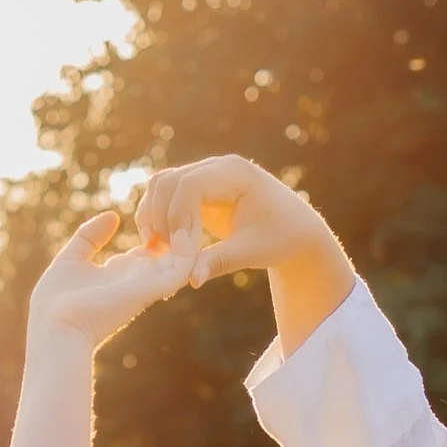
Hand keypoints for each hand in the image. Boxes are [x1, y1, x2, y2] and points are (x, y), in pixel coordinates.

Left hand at [24, 204, 201, 352]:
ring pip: (181, 260)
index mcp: (118, 274)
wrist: (55, 330)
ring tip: (193, 208)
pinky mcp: (150, 289)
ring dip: (189, 236)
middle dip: (180, 230)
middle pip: (169, 253)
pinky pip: (181, 268)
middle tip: (190, 204)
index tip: (164, 207)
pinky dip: (188, 250)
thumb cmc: (55, 303)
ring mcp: (145, 284)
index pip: (147, 251)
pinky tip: (186, 227)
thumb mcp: (71, 259)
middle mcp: (136, 280)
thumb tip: (113, 216)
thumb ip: (89, 237)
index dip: (157, 229)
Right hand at [130, 155, 354, 350]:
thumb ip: (219, 261)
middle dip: (161, 218)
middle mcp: (215, 168)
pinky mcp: (196, 192)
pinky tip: (161, 246)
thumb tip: (189, 279)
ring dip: (153, 217)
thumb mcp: (253, 252)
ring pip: (160, 186)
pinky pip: (164, 197)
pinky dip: (157, 218)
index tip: (180, 250)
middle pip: (168, 181)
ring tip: (160, 251)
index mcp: (235, 173)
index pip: (190, 184)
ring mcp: (203, 176)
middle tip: (166, 254)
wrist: (294, 230)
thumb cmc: (281, 238)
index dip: (177, 216)